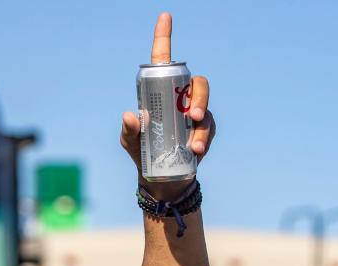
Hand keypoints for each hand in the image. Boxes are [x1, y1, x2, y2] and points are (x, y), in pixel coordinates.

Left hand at [119, 12, 215, 197]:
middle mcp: (179, 98)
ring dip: (203, 122)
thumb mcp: (130, 142)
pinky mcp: (203, 130)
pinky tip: (196, 151)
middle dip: (199, 97)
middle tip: (193, 117)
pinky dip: (204, 139)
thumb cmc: (142, 151)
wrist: (161, 177)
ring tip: (195, 144)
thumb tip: (129, 115)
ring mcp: (193, 113)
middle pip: (195, 83)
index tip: (165, 16)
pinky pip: (209, 128)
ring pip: (205, 104)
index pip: (163, 60)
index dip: (164, 37)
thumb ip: (129, 130)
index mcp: (159, 92)